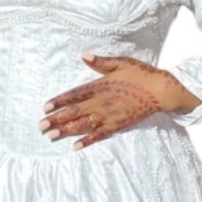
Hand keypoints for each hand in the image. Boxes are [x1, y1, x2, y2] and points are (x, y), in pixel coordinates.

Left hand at [39, 51, 201, 149]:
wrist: (161, 91)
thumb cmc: (141, 74)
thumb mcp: (120, 62)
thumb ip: (100, 62)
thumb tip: (83, 55)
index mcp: (100, 86)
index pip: (74, 95)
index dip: (58, 101)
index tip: (44, 107)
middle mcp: (101, 102)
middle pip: (74, 112)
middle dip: (56, 119)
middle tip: (40, 127)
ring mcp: (109, 115)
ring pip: (83, 125)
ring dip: (66, 131)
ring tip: (51, 136)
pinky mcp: (118, 125)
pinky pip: (99, 135)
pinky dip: (87, 141)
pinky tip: (75, 147)